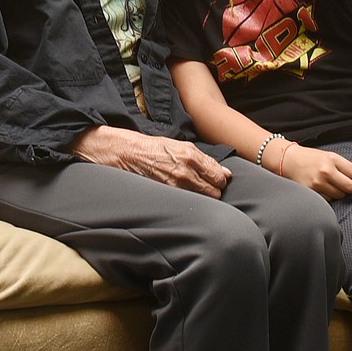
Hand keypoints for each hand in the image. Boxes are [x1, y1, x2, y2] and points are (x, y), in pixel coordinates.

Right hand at [71, 126, 231, 197]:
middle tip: (204, 190)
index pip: (219, 176)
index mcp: (192, 154)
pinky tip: (182, 199)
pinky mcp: (167, 192)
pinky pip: (187, 203)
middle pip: (215, 191)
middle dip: (213, 192)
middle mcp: (187, 168)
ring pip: (203, 200)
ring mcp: (176, 182)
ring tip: (192, 194)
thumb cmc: (152, 149)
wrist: (126, 153)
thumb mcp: (180, 147)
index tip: (215, 182)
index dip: (219, 181)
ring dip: (202, 199)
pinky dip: (189, 203)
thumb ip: (204, 160)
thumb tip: (225, 173)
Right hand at [279, 144, 351, 200]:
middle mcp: (326, 170)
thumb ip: (343, 167)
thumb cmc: (311, 158)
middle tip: (348, 188)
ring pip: (340, 195)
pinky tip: (324, 190)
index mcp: (332, 159)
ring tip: (333, 187)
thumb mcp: (328, 156)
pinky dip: (329, 197)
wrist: (289, 160)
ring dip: (340, 194)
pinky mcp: (311, 191)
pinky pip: (329, 200)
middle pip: (350, 187)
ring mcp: (318, 182)